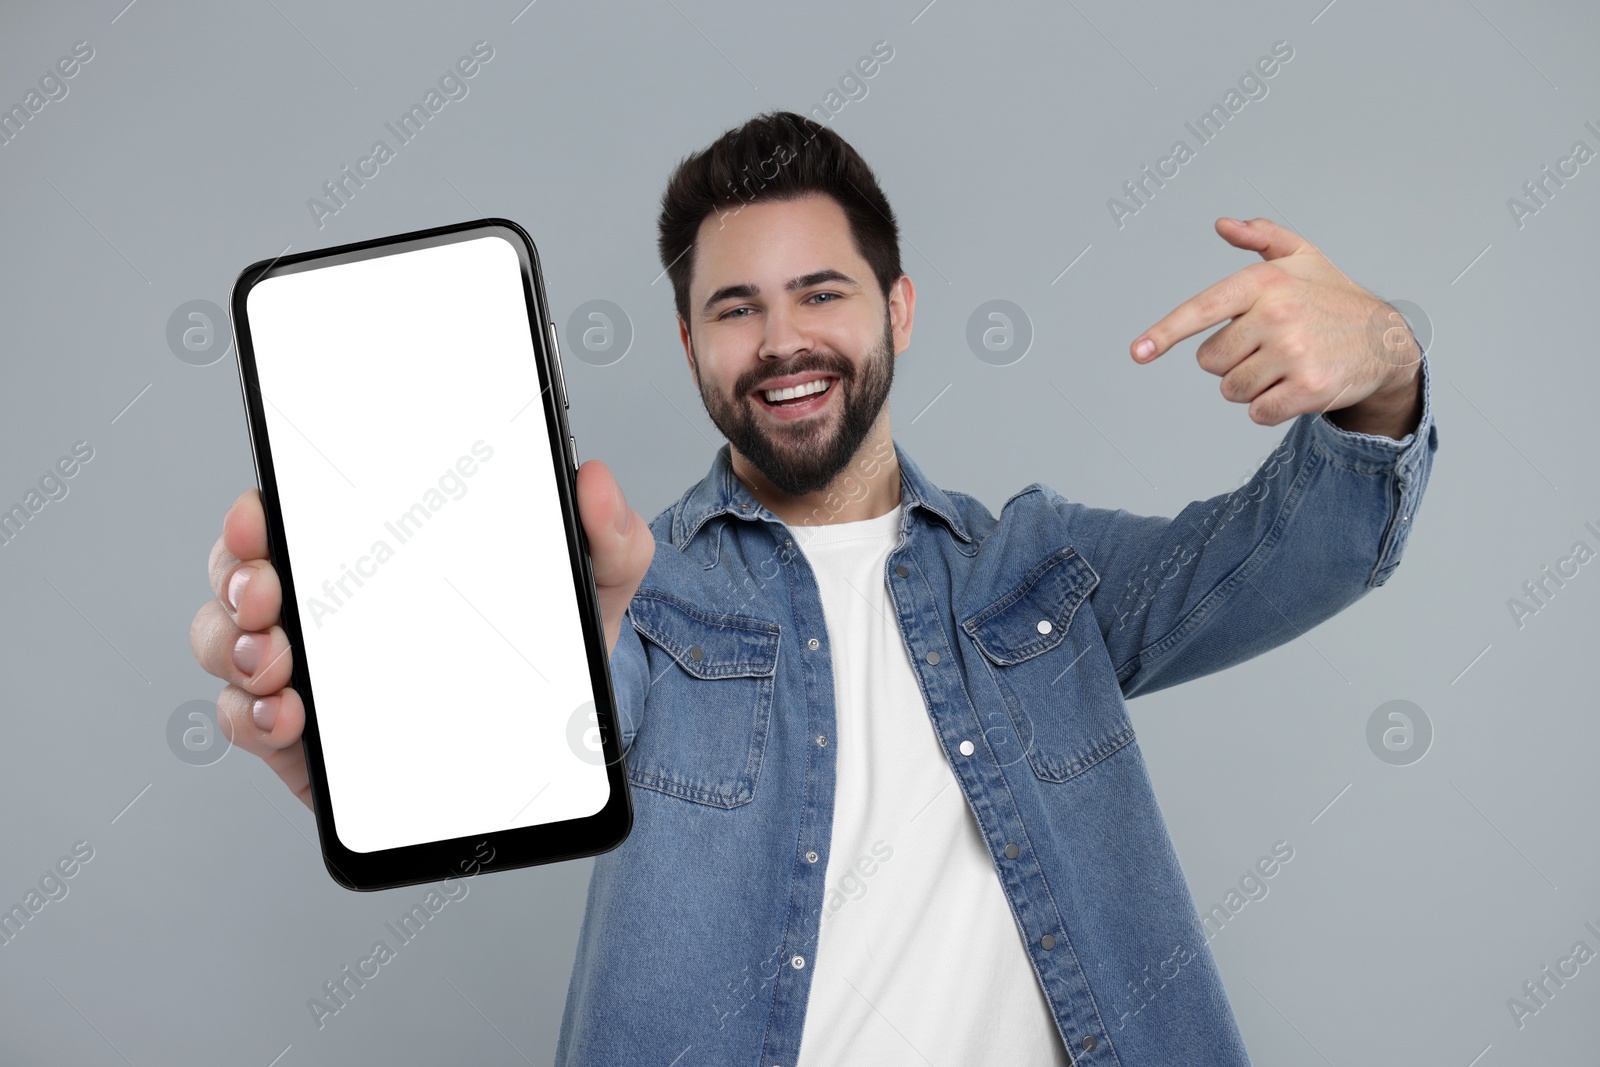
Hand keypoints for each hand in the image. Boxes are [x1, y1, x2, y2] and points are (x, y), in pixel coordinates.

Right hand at [189, 466, 653, 811]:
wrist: (559, 741)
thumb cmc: (550, 644)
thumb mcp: (592, 586)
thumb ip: (609, 534)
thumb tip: (596, 479)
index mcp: (377, 550)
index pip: (295, 513)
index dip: (259, 510)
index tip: (259, 513)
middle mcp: (328, 604)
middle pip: (239, 573)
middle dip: (236, 577)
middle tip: (268, 592)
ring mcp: (309, 671)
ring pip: (227, 644)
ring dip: (235, 647)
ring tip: (277, 662)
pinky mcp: (308, 741)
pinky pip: (248, 722)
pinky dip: (251, 717)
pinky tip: (285, 716)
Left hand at [1129, 217, 1421, 432]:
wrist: (1386, 340)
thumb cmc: (1334, 298)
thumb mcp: (1303, 257)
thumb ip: (1262, 237)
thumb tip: (1224, 224)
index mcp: (1265, 282)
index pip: (1202, 310)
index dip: (1165, 333)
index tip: (1138, 353)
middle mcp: (1277, 315)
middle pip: (1211, 361)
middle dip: (1231, 361)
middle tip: (1268, 348)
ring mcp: (1294, 352)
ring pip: (1231, 389)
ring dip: (1251, 386)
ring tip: (1284, 366)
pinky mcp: (1309, 388)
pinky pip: (1258, 412)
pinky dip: (1270, 408)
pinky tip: (1295, 388)